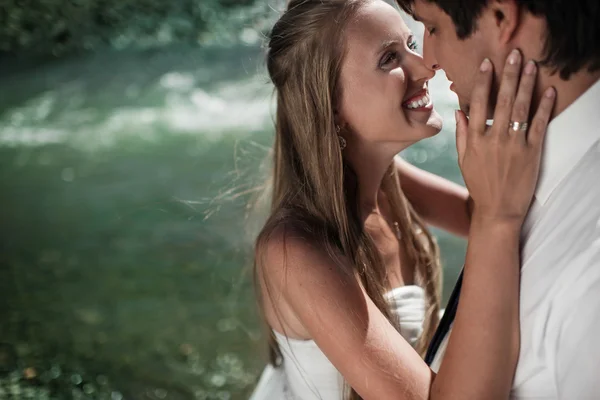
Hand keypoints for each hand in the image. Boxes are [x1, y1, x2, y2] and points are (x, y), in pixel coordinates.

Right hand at [456, 49, 555, 224]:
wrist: (498, 210)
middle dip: (509, 75)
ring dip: (527, 84)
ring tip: (531, 65)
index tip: (487, 64)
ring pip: (521, 108)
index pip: (479, 103)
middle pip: (503, 100)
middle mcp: (495, 138)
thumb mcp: (464, 160)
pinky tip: (548, 91)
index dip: (483, 81)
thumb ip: (462, 134)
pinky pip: (539, 125)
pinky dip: (545, 107)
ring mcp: (514, 144)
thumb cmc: (479, 185)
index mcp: (476, 139)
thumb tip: (460, 111)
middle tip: (514, 55)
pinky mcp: (532, 152)